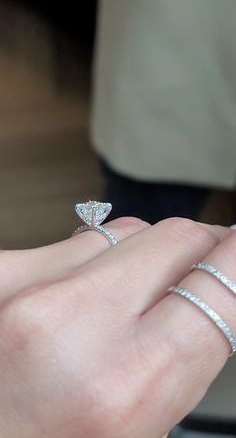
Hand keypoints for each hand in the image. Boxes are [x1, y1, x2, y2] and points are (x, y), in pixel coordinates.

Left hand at [0, 216, 233, 436]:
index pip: (216, 291)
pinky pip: (76, 241)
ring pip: (124, 233)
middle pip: (174, 239)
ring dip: (140, 257)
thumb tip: (216, 292)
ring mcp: (26, 288)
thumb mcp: (139, 424)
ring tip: (127, 298)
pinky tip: (80, 296)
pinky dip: (92, 261)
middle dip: (200, 246)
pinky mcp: (1, 268)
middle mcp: (71, 326)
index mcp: (124, 388)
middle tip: (204, 262)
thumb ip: (183, 354)